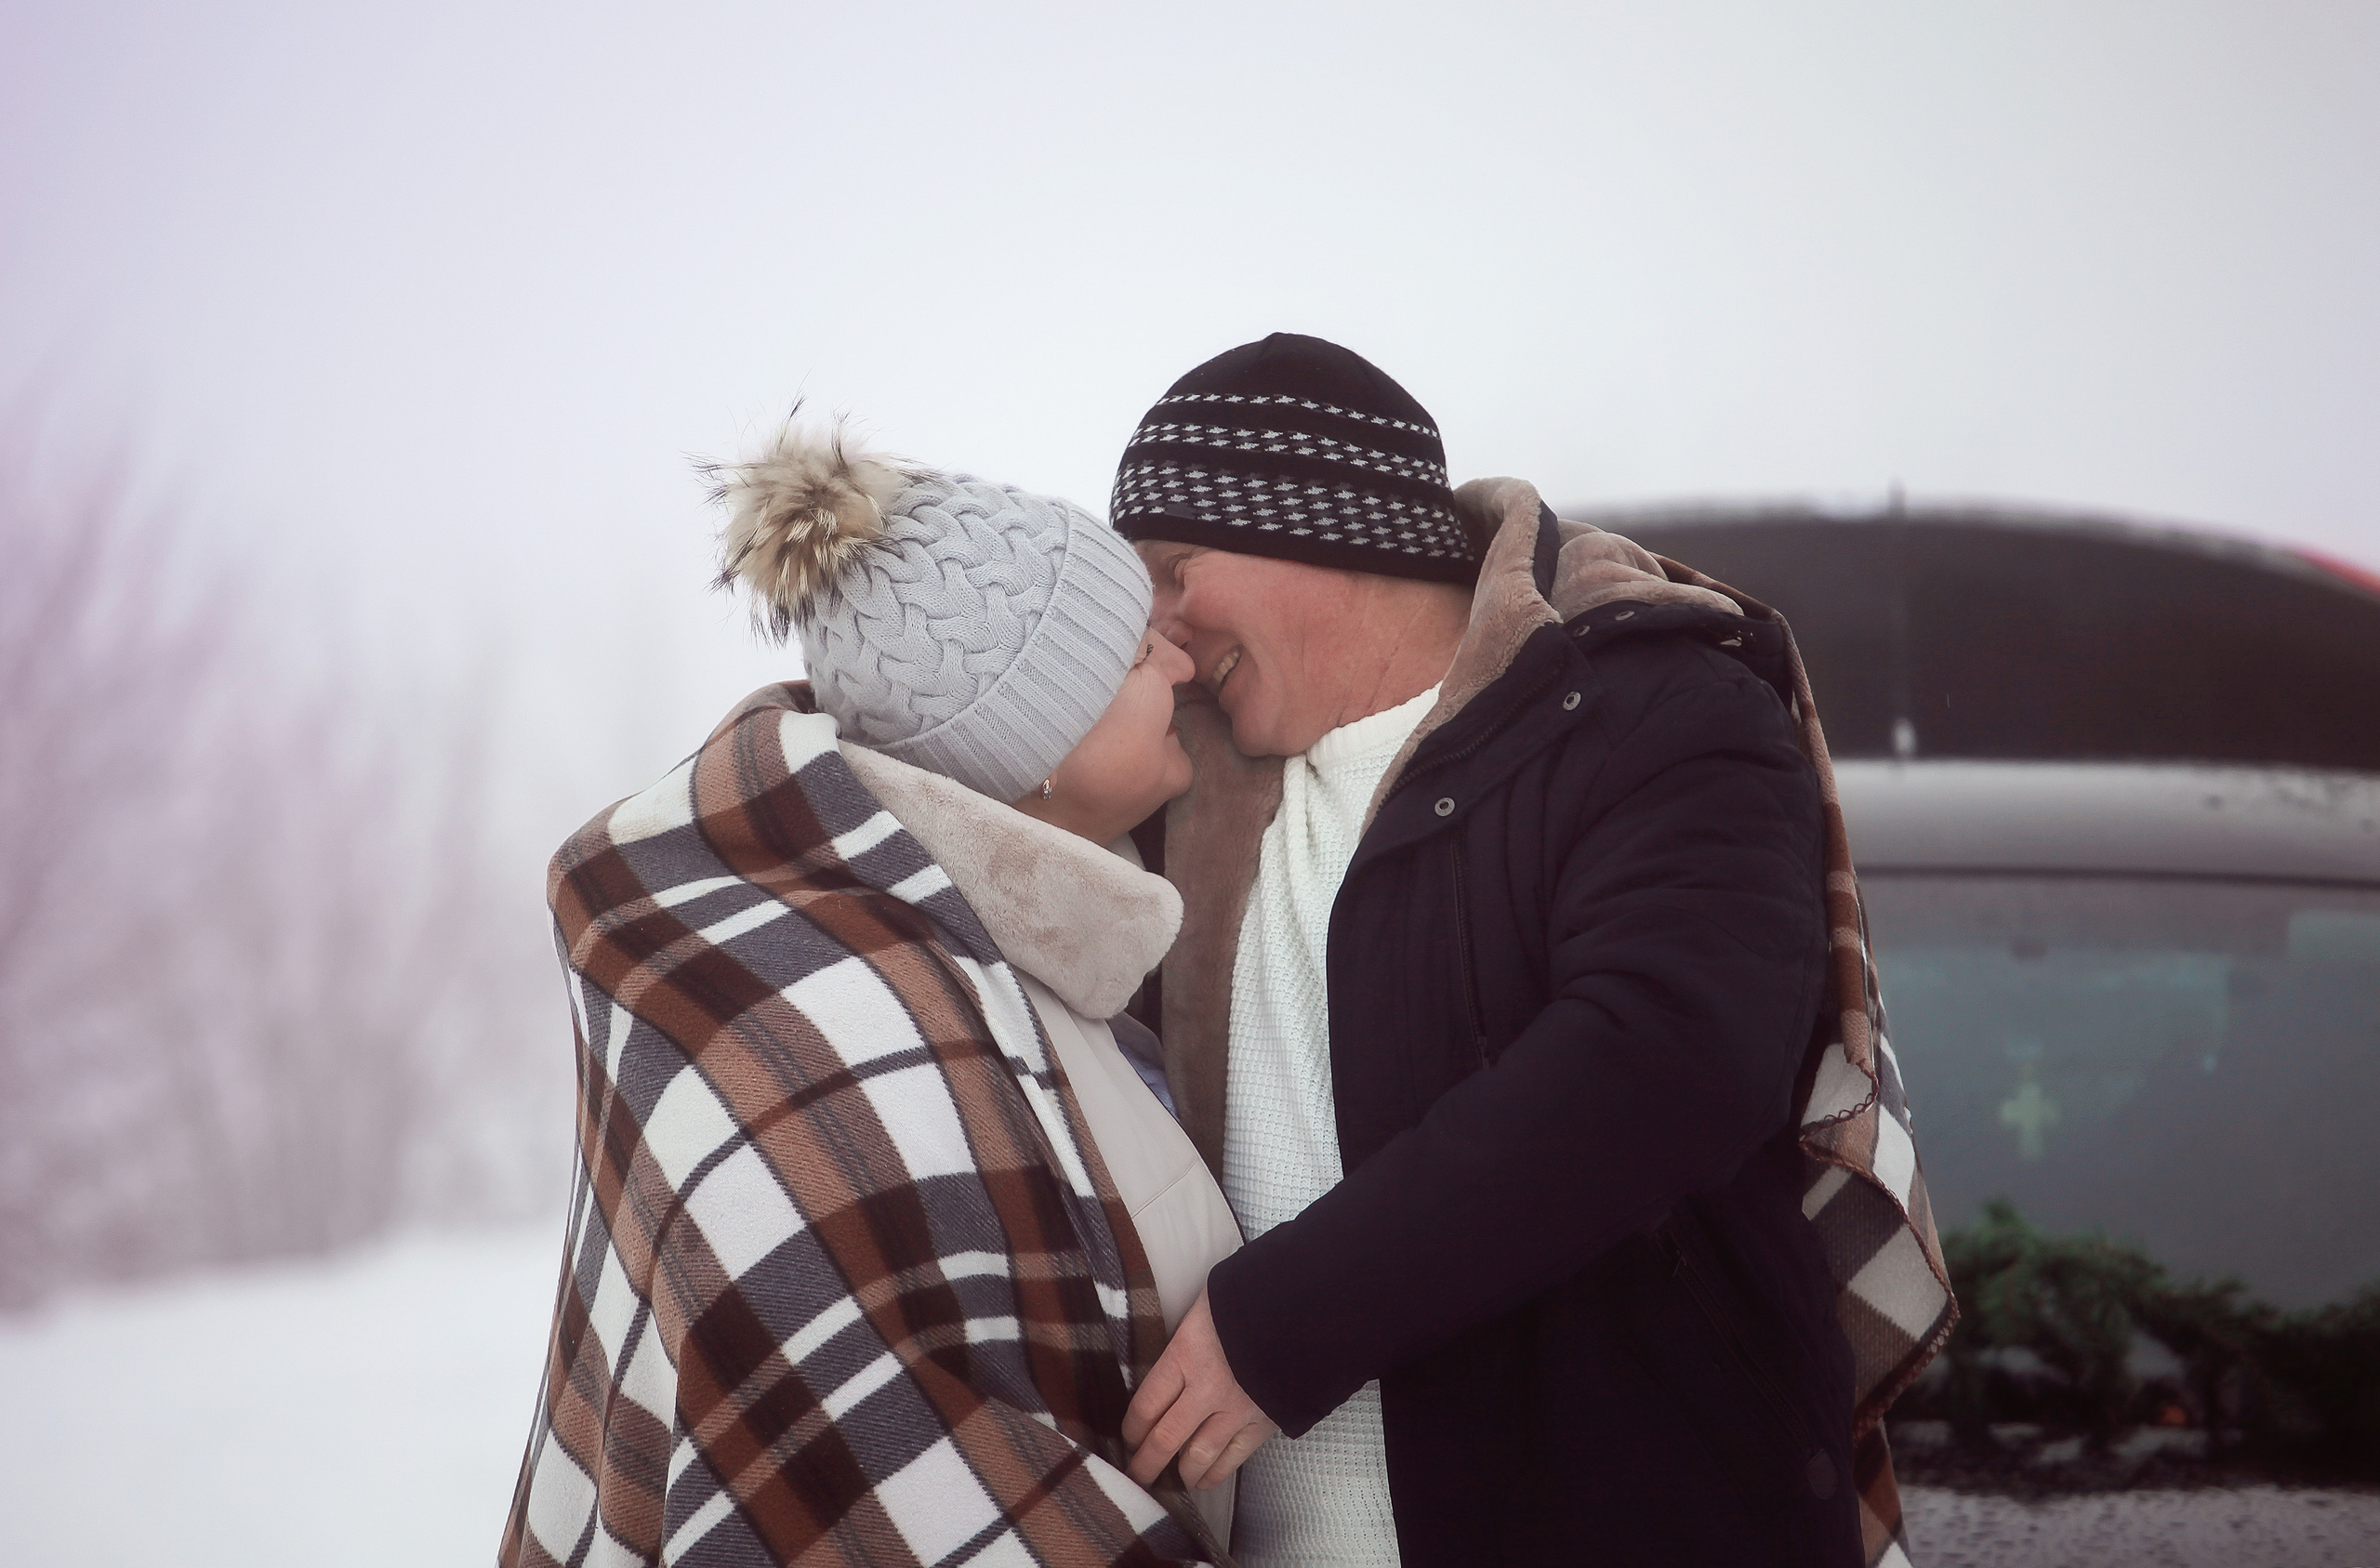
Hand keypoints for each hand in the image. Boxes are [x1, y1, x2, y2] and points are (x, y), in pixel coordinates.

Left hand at [1122, 1287, 1277, 1490]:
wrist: (1305, 1308)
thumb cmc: (1251, 1298)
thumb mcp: (1206, 1307)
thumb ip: (1187, 1336)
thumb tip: (1173, 1353)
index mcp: (1185, 1354)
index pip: (1146, 1404)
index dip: (1132, 1428)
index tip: (1128, 1438)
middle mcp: (1206, 1388)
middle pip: (1164, 1438)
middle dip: (1146, 1462)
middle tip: (1135, 1475)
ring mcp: (1236, 1409)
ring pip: (1197, 1455)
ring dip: (1179, 1473)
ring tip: (1168, 1480)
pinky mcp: (1262, 1422)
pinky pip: (1233, 1458)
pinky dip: (1215, 1474)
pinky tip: (1203, 1480)